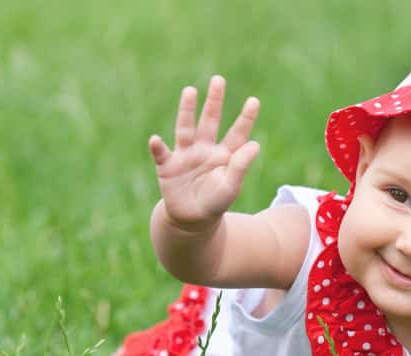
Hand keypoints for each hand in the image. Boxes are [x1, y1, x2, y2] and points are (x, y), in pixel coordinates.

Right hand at [148, 75, 260, 227]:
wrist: (192, 220)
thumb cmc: (215, 202)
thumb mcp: (231, 187)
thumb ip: (241, 166)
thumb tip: (255, 144)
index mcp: (224, 154)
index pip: (237, 133)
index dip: (246, 118)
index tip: (254, 101)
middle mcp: (204, 149)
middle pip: (210, 121)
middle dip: (214, 102)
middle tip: (218, 80)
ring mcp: (185, 155)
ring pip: (186, 128)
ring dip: (187, 110)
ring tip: (190, 91)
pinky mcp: (167, 166)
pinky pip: (161, 154)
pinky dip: (157, 147)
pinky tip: (155, 140)